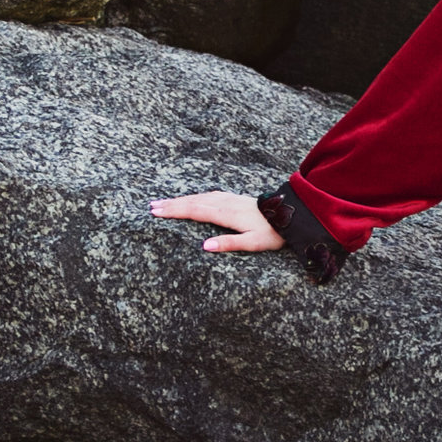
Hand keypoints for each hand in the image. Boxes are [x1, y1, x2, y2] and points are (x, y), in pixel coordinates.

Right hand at [149, 191, 282, 252]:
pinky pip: (208, 195)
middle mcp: (224, 203)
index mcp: (225, 214)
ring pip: (199, 196)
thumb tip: (205, 246)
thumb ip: (229, 243)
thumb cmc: (272, 232)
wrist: (290, 215)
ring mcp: (228, 199)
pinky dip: (194, 196)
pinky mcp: (233, 199)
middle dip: (171, 204)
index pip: (194, 211)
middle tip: (151, 206)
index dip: (174, 211)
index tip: (156, 212)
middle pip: (193, 201)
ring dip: (180, 199)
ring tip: (164, 202)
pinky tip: (191, 198)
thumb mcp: (253, 242)